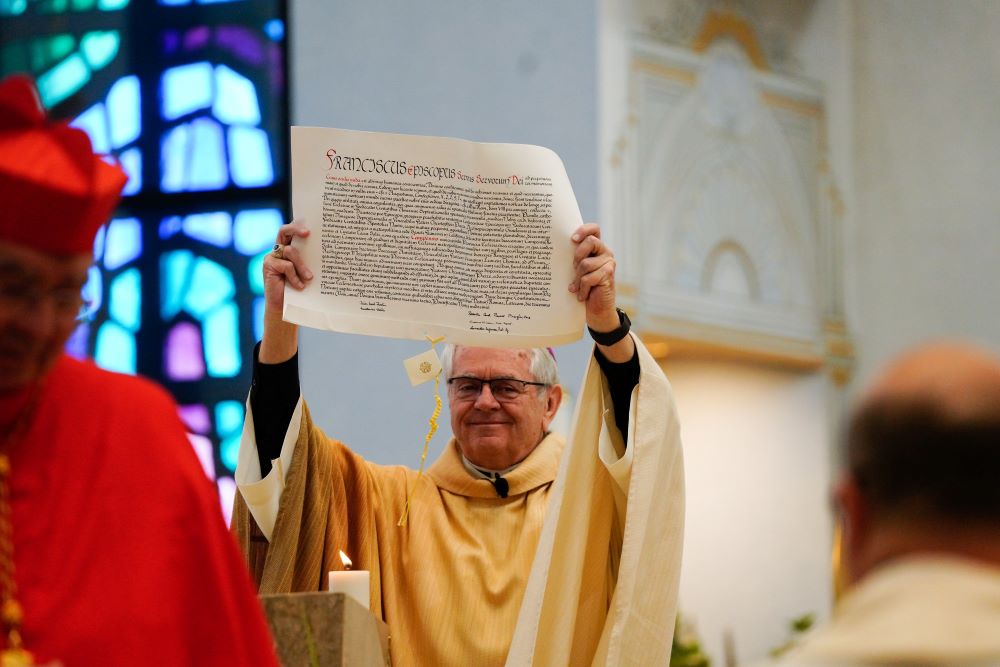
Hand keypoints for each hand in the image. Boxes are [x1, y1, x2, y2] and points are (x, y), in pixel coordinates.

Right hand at [259, 221, 310, 363]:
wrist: (284, 308)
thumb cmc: (300, 290)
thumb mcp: (306, 273)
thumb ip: (310, 261)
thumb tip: (327, 251)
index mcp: (290, 248)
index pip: (293, 231)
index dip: (299, 224)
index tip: (312, 223)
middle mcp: (279, 250)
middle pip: (284, 231)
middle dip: (296, 229)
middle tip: (308, 233)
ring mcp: (272, 257)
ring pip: (290, 251)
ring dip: (302, 265)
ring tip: (309, 278)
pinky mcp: (268, 265)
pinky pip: (285, 265)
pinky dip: (294, 276)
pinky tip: (299, 286)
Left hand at [569, 223, 617, 330]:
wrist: (597, 309)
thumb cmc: (584, 288)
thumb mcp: (577, 270)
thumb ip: (575, 258)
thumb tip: (557, 248)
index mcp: (597, 247)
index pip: (594, 229)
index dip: (584, 230)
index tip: (572, 239)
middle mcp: (605, 252)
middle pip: (591, 241)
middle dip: (578, 255)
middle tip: (574, 268)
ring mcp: (609, 263)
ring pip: (586, 263)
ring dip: (578, 278)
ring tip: (577, 287)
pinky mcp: (608, 275)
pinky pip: (588, 278)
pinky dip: (582, 288)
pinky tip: (581, 296)